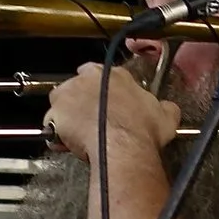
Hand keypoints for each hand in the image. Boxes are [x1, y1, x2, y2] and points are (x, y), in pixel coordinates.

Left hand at [42, 64, 178, 160]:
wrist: (124, 146)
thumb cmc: (142, 129)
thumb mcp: (166, 115)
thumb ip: (163, 107)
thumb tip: (168, 109)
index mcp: (113, 74)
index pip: (102, 73)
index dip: (103, 90)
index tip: (106, 102)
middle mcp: (88, 78)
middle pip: (78, 84)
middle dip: (82, 99)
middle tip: (92, 118)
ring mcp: (68, 94)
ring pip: (61, 101)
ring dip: (67, 113)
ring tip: (79, 132)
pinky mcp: (55, 114)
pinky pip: (50, 124)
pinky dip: (56, 133)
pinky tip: (68, 144)